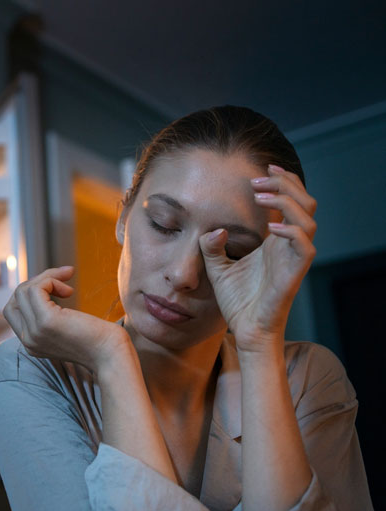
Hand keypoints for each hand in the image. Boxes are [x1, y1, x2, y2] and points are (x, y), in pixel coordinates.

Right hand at [2, 266, 130, 374]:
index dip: (32, 294)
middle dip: (37, 283)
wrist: (112, 355)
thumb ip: (51, 315)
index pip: (14, 310)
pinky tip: (69, 291)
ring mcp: (34, 332)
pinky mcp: (46, 321)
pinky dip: (50, 280)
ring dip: (47, 279)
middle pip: (15, 298)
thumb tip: (47, 284)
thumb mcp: (66, 328)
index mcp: (31, 343)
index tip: (58, 289)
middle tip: (63, 281)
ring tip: (68, 287)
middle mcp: (28, 340)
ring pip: (24, 290)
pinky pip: (35, 289)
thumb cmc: (98, 340)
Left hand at [198, 164, 316, 347]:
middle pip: (304, 203)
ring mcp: (293, 259)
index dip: (282, 182)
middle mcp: (288, 246)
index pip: (290, 202)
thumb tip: (214, 229)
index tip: (262, 170)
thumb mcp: (217, 267)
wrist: (246, 330)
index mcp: (275, 241)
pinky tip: (272, 227)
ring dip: (287, 201)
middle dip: (285, 184)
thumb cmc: (237, 301)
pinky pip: (305, 247)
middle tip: (258, 180)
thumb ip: (211, 246)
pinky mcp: (294, 274)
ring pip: (309, 219)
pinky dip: (292, 232)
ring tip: (260, 196)